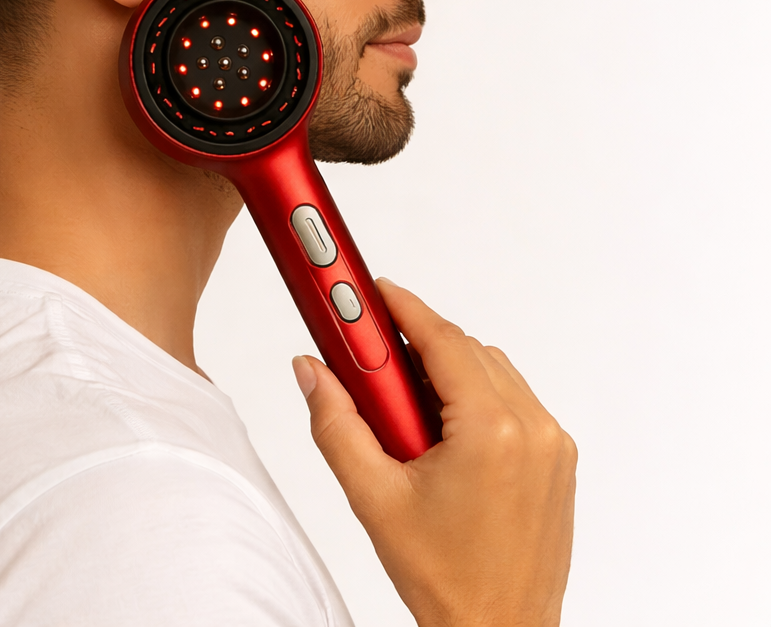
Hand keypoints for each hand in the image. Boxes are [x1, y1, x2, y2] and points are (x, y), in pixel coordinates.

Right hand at [292, 279, 575, 626]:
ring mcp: (552, 444)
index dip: (402, 307)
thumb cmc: (445, 578)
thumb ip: (335, 423)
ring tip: (404, 412)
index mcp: (491, 432)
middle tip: (371, 361)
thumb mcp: (373, 497)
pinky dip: (474, 397)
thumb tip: (311, 371)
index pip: (442, 339)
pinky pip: (513, 399)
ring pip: (491, 371)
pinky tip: (440, 431)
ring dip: (445, 372)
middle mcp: (533, 429)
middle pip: (465, 350)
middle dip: (415, 346)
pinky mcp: (558, 458)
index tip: (374, 290)